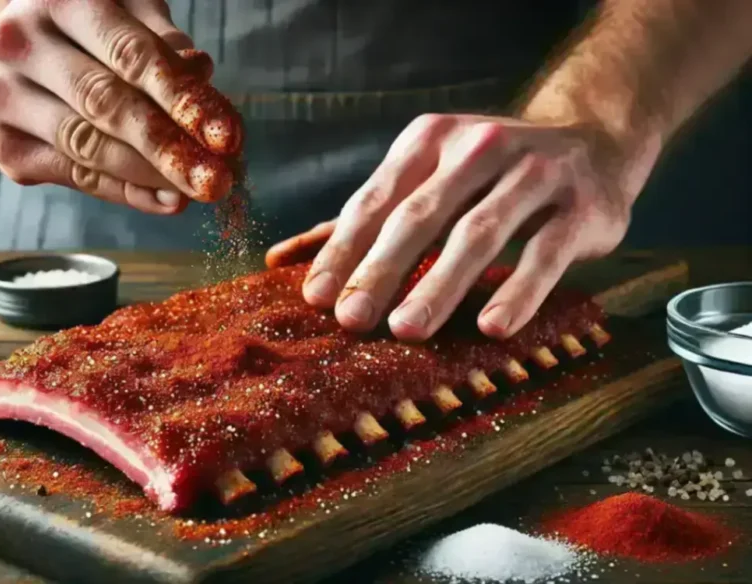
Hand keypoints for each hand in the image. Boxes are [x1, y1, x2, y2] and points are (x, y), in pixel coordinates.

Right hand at [0, 0, 241, 213]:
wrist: (22, 50)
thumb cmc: (93, 29)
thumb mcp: (133, 17)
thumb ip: (165, 45)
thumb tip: (200, 75)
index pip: (132, 56)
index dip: (183, 99)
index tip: (227, 137)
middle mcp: (18, 43)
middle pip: (107, 105)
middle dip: (170, 149)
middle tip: (217, 181)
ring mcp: (2, 95)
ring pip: (87, 146)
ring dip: (150, 177)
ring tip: (195, 194)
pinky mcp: (2, 144)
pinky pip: (74, 175)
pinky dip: (124, 192)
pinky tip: (164, 200)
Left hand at [266, 114, 643, 340]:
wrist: (595, 141)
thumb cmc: (488, 176)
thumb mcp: (427, 176)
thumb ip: (365, 218)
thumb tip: (280, 259)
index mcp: (429, 140)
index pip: (377, 200)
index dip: (345, 250)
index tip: (316, 298)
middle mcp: (479, 147)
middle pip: (421, 216)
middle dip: (382, 270)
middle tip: (351, 320)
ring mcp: (534, 173)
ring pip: (480, 234)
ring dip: (440, 284)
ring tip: (407, 330)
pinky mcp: (582, 206)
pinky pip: (545, 252)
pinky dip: (518, 290)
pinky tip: (493, 326)